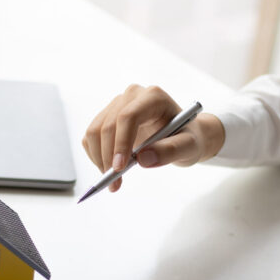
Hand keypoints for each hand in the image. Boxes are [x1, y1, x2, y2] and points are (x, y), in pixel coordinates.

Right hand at [82, 84, 224, 191]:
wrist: (182, 135)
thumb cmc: (187, 138)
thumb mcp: (189, 147)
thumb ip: (170, 151)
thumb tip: (142, 159)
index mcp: (153, 97)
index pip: (128, 116)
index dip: (121, 142)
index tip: (119, 168)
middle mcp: (132, 96)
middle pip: (108, 125)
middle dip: (108, 157)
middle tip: (114, 183)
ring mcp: (117, 105)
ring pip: (94, 131)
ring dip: (99, 159)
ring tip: (113, 181)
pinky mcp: (107, 117)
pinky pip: (90, 137)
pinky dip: (95, 156)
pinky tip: (108, 169)